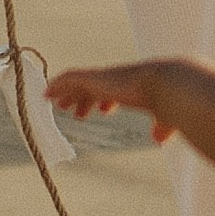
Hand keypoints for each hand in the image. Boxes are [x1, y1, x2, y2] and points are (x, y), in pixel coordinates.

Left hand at [46, 59, 175, 139]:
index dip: (105, 100)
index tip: (101, 110)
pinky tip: (46, 93)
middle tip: (68, 107)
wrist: (166, 86)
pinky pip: (69, 79)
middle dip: (81, 96)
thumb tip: (160, 138)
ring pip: (78, 81)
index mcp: (132, 86)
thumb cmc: (168, 102)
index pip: (114, 91)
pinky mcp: (94, 79)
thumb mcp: (164, 117)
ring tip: (52, 101)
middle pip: (93, 85)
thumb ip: (161, 126)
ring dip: (65, 91)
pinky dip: (57, 85)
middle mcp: (116, 79)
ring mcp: (104, 77)